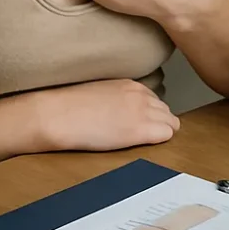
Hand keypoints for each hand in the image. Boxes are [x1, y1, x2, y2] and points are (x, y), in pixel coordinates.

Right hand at [31, 79, 180, 152]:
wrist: (58, 114)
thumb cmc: (69, 106)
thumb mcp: (101, 92)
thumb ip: (117, 97)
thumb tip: (119, 109)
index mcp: (131, 85)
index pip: (155, 100)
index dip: (150, 113)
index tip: (142, 122)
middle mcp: (141, 95)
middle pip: (165, 111)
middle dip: (158, 122)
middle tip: (145, 134)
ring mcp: (143, 112)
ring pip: (170, 122)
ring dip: (161, 131)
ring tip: (145, 141)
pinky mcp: (140, 130)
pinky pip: (166, 133)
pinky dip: (160, 140)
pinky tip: (148, 145)